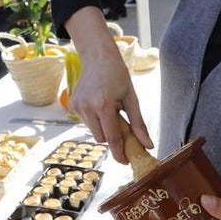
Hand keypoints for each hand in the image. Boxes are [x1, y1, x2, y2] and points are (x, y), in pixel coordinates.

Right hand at [64, 7, 152, 162]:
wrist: (98, 57)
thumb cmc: (117, 75)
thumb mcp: (132, 99)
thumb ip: (139, 124)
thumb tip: (148, 145)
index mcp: (104, 106)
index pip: (112, 139)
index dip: (119, 153)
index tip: (126, 161)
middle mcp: (87, 108)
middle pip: (102, 138)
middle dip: (112, 136)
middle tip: (120, 122)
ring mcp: (77, 107)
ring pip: (93, 132)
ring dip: (103, 128)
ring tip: (108, 109)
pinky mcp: (72, 105)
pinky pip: (87, 123)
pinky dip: (95, 120)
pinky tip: (98, 104)